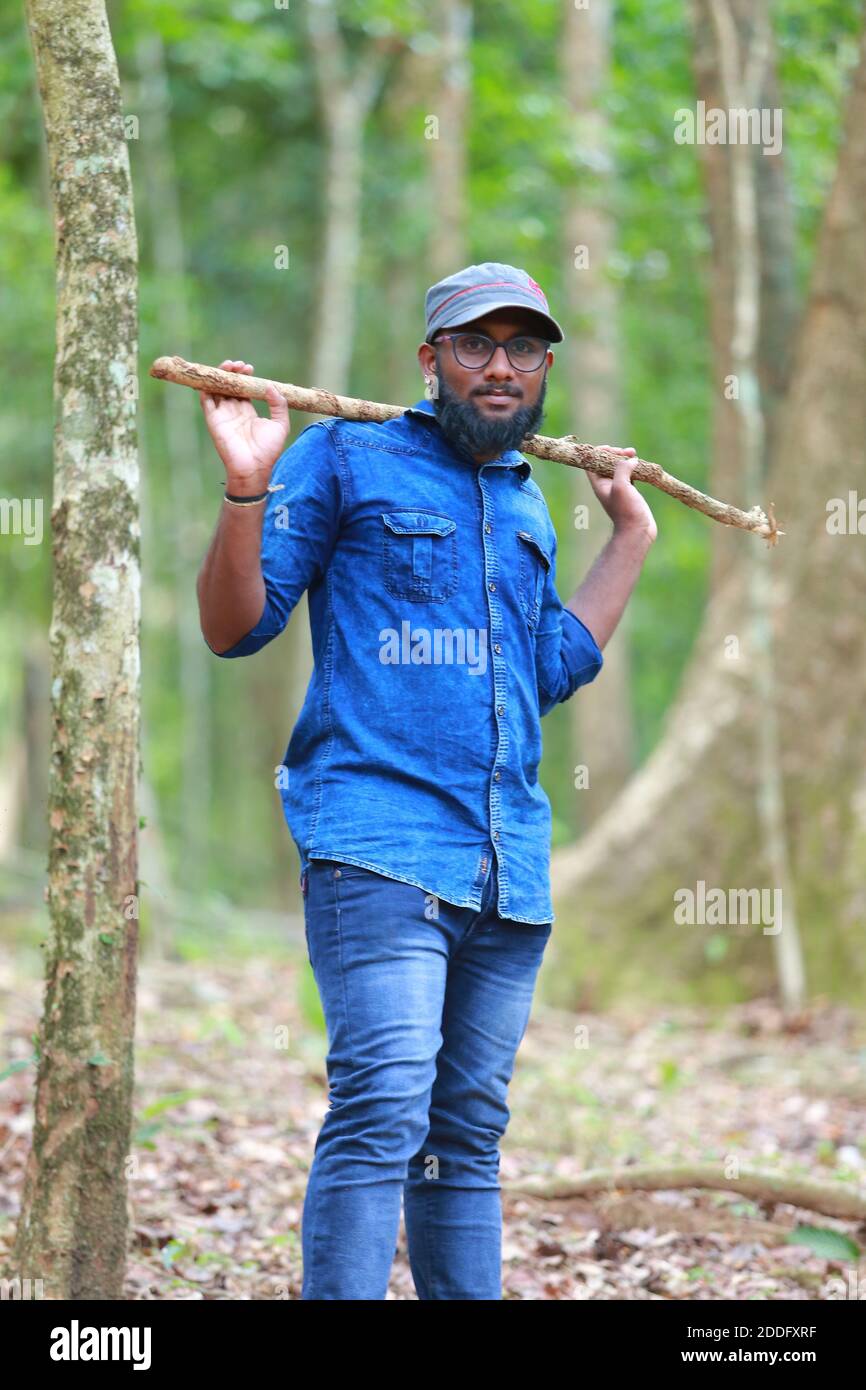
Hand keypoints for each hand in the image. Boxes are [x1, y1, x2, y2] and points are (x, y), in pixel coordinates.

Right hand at [199, 360, 289, 493]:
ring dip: (220, 376)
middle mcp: (233, 411)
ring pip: (216, 389)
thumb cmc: (268, 451)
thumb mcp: (280, 425)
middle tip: (240, 366)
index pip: (242, 388)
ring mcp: (222, 415)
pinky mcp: (213, 420)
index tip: (250, 369)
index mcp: (247, 412)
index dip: (244, 377)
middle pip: (228, 386)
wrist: (254, 468)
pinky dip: (206, 387)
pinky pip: (206, 400)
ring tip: (230, 366)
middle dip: (232, 372)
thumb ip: (279, 405)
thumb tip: (271, 386)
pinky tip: (214, 377)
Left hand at [585, 445, 656, 542]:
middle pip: (606, 463)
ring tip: (635, 454)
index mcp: (599, 484)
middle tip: (628, 452)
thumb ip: (622, 469)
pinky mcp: (631, 492)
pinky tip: (641, 466)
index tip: (611, 449)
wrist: (637, 531)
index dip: (599, 453)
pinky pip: (630, 475)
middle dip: (616, 454)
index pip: (591, 463)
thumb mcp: (621, 486)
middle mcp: (607, 486)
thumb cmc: (627, 511)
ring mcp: (619, 489)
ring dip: (626, 459)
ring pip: (619, 468)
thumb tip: (630, 459)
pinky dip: (634, 468)